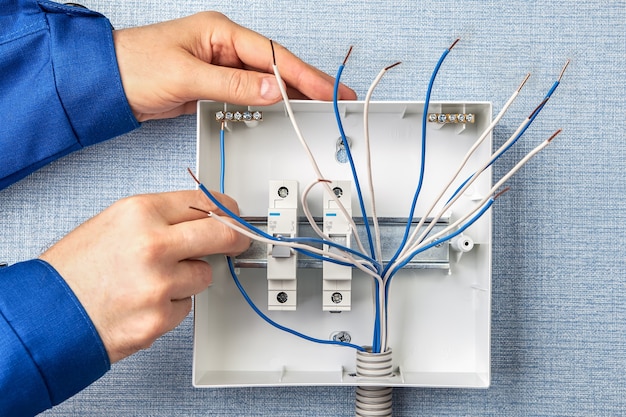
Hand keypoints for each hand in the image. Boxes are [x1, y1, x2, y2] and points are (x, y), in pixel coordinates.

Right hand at [40, 190, 249, 362]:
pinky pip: (185, 307)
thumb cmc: (74, 270)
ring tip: (150, 282)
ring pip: (203, 275)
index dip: (225, 208)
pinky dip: (170, 307)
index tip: (233, 214)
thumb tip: (203, 218)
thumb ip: (160, 218)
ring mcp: (159, 284)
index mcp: (139, 213)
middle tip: (237, 241)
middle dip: (234, 237)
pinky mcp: (160, 318)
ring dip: (187, 279)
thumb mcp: (114, 224)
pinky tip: (142, 303)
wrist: (46, 315)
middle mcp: (153, 245)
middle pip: (220, 234)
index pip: (203, 201)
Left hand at [113, 12, 357, 120]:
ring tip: (322, 107)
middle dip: (309, 83)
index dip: (305, 75)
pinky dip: (271, 102)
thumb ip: (232, 83)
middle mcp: (225, 46)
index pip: (273, 55)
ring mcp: (221, 65)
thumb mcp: (187, 75)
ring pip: (267, 80)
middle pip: (277, 65)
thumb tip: (273, 89)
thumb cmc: (136, 67)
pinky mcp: (215, 83)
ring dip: (294, 95)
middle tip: (339, 98)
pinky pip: (251, 92)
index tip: (329, 91)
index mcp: (221, 32)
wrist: (106, 83)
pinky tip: (287, 109)